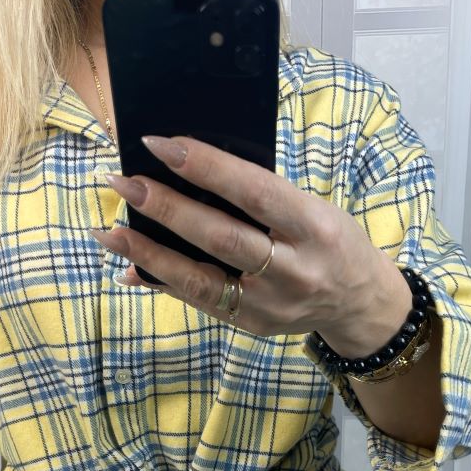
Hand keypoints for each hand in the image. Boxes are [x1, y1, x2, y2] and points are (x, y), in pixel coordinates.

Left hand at [90, 134, 383, 342]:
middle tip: (124, 183)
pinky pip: (199, 301)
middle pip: (221, 238)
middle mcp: (295, 270)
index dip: (206, 168)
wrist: (360, 304)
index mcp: (315, 227)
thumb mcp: (314, 209)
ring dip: (149, 253)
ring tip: (109, 231)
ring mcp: (272, 305)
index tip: (161, 145)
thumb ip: (261, 197)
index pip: (254, 192)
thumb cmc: (331, 241)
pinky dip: (162, 281)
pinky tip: (129, 265)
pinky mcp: (253, 325)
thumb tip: (189, 177)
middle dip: (167, 209)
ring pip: (201, 279)